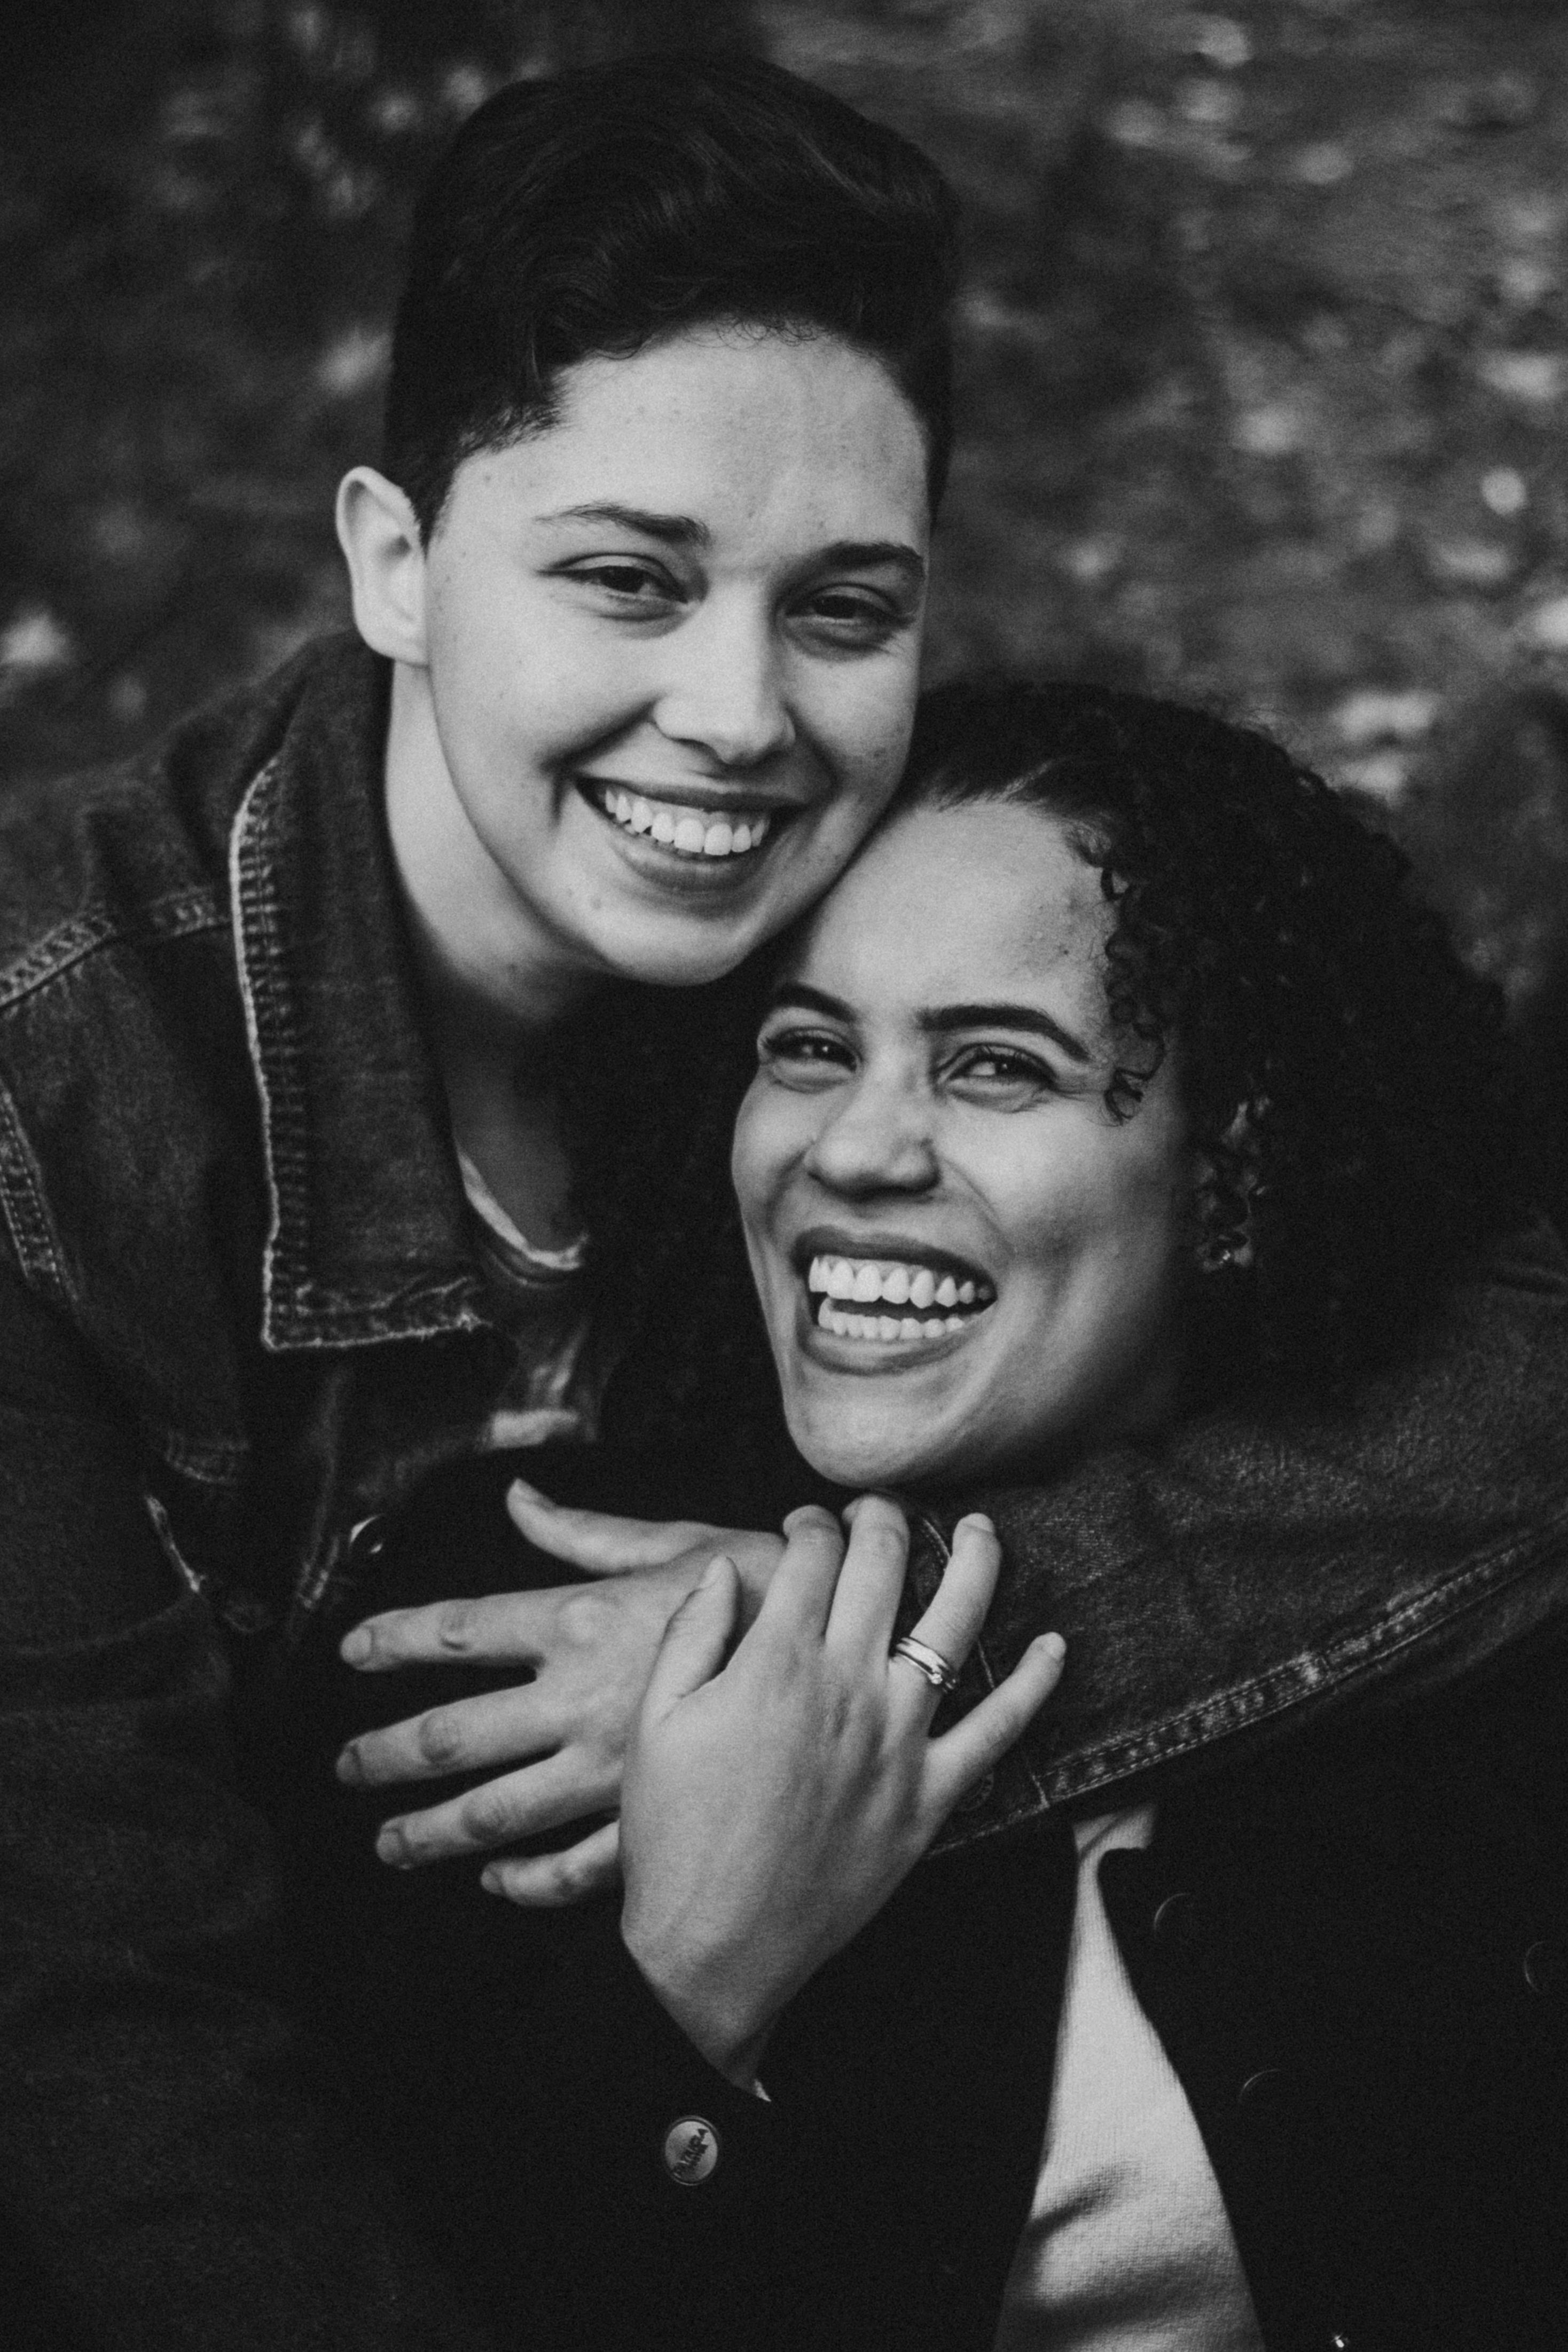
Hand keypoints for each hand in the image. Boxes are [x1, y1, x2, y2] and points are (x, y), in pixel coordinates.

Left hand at [334, 1481, 784, 1897]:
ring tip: (390, 1843)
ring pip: (494, 1814)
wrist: (855, 1651)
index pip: (456, 1628)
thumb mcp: (675, 1542)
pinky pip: (570, 1868)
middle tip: (345, 1766)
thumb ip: (582, 1533)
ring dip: (430, 1834)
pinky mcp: (651, 1818)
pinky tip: (497, 1883)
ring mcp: (609, 1769)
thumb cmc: (766, 1584)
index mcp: (579, 1621)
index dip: (393, 1638)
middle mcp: (578, 1700)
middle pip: (450, 1737)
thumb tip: (517, 1497)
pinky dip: (526, 1883)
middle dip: (385, 1754)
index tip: (351, 1651)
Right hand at [617, 1497, 1064, 2088]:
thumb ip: (692, 1633)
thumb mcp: (653, 1721)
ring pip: (954, 1625)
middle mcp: (849, 1687)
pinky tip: (1054, 1647)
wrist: (713, 1947)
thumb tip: (725, 1568)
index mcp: (776, 1663)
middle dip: (880, 1520)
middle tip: (875, 1510)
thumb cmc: (673, 1836)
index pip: (813, 1554)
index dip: (810, 1523)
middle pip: (883, 1567)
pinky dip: (1033, 1685)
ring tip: (979, 1528)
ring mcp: (899, 1740)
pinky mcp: (930, 1796)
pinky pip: (999, 1730)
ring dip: (973, 1563)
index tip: (804, 1525)